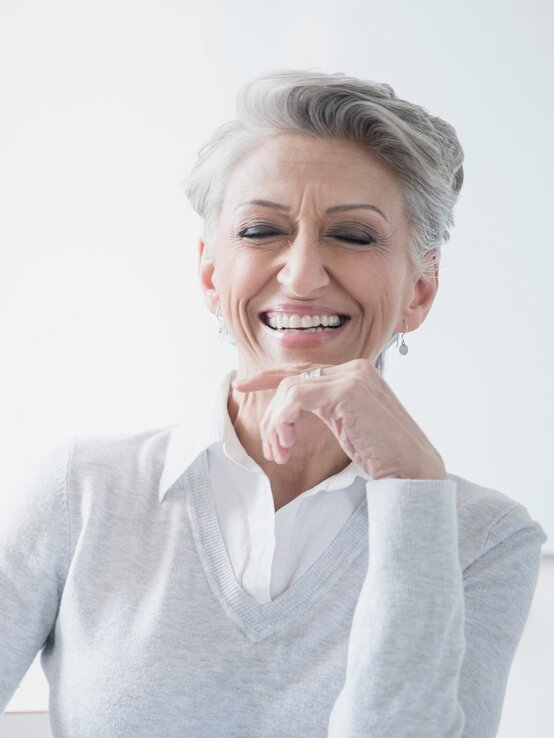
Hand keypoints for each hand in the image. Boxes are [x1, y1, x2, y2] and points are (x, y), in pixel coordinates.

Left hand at [233, 359, 447, 480]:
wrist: (412, 470)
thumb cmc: (382, 454)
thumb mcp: (347, 424)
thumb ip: (326, 406)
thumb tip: (290, 407)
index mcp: (355, 372)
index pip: (303, 370)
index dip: (269, 377)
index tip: (242, 386)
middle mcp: (354, 367)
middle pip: (291, 380)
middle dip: (273, 416)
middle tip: (273, 451)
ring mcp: (352, 375)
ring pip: (289, 389)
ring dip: (276, 425)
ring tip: (281, 454)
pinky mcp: (347, 390)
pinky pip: (295, 398)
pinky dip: (283, 422)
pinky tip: (287, 446)